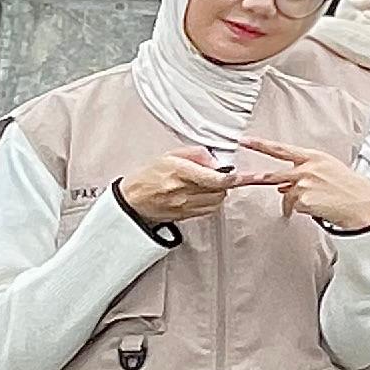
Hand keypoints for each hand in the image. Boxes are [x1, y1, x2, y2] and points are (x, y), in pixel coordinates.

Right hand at [113, 149, 231, 227]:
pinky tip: (204, 194)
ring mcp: (184, 205)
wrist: (132, 199)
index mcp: (179, 171)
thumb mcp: (171, 155)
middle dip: (225, 182)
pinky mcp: (186, 215)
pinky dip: (212, 201)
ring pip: (217, 200)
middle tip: (221, 175)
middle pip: (219, 189)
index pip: (214, 178)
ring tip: (209, 184)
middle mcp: (183, 190)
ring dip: (220, 192)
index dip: (230, 177)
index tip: (237, 175)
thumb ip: (197, 154)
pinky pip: (209, 209)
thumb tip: (217, 161)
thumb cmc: (149, 175)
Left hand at [234, 142, 369, 234]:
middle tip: (237, 178)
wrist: (365, 204)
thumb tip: (283, 186)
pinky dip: (304, 211)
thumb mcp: (329, 171)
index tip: (246, 141)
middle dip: (252, 178)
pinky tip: (321, 208)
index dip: (261, 145)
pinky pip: (296, 209)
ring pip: (287, 197)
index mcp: (314, 157)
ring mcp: (303, 185)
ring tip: (318, 203)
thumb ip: (305, 174)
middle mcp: (306, 169)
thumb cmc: (352, 188)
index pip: (282, 149)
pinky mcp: (303, 201)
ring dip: (296, 203)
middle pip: (272, 174)